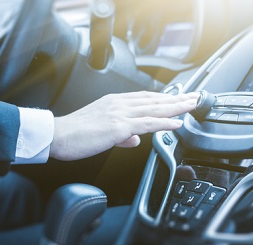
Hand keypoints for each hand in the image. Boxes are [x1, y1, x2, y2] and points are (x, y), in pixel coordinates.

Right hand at [50, 91, 198, 160]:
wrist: (58, 135)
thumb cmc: (73, 134)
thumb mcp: (101, 131)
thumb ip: (121, 135)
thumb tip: (134, 140)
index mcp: (114, 102)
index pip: (146, 98)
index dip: (165, 98)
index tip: (179, 97)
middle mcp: (119, 104)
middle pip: (155, 100)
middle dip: (177, 99)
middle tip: (195, 97)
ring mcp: (120, 114)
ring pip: (155, 109)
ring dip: (176, 107)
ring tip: (192, 105)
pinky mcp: (119, 127)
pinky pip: (147, 124)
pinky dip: (164, 123)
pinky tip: (177, 122)